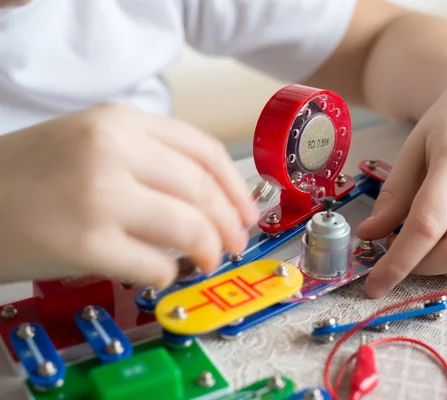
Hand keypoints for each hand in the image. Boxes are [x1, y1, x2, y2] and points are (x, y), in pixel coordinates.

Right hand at [0, 103, 257, 287]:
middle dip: (230, 225)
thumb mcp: (91, 142)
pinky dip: (167, 273)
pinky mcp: (84, 243)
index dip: (236, 187)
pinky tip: (161, 273)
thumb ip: (149, 158)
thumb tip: (211, 199)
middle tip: (233, 245)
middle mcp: (112, 149)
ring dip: (208, 251)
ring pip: (189, 226)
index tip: (246, 213)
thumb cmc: (31, 174)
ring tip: (205, 260)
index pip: (204, 151)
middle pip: (203, 190)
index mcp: (119, 121)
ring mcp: (98, 195)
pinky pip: (155, 264)